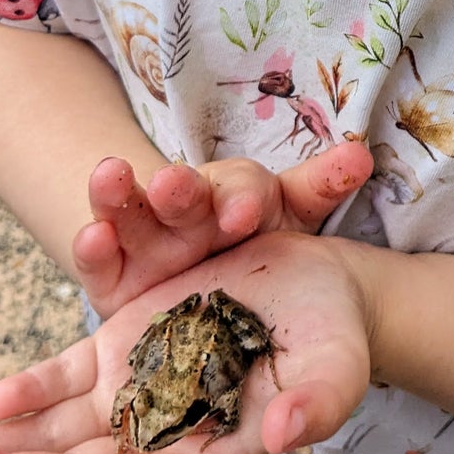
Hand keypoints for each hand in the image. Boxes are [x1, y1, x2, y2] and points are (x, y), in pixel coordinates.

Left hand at [0, 232, 373, 453]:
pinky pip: (64, 381)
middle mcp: (161, 436)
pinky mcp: (123, 350)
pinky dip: (27, 392)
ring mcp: (136, 393)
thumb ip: (319, 403)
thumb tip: (284, 435)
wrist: (321, 288)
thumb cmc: (336, 337)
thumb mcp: (339, 366)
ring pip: (57, 434)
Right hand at [74, 142, 373, 317]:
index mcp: (239, 197)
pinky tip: (91, 236)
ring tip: (110, 175)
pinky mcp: (112, 274)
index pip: (244, 190)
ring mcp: (147, 239)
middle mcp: (189, 210)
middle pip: (184, 192)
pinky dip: (93, 247)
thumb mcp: (292, 217)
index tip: (245, 214)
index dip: (243, 199)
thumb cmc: (259, 250)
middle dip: (180, 188)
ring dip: (120, 193)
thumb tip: (362, 154)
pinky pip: (99, 258)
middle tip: (174, 184)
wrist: (211, 298)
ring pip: (132, 209)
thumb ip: (321, 187)